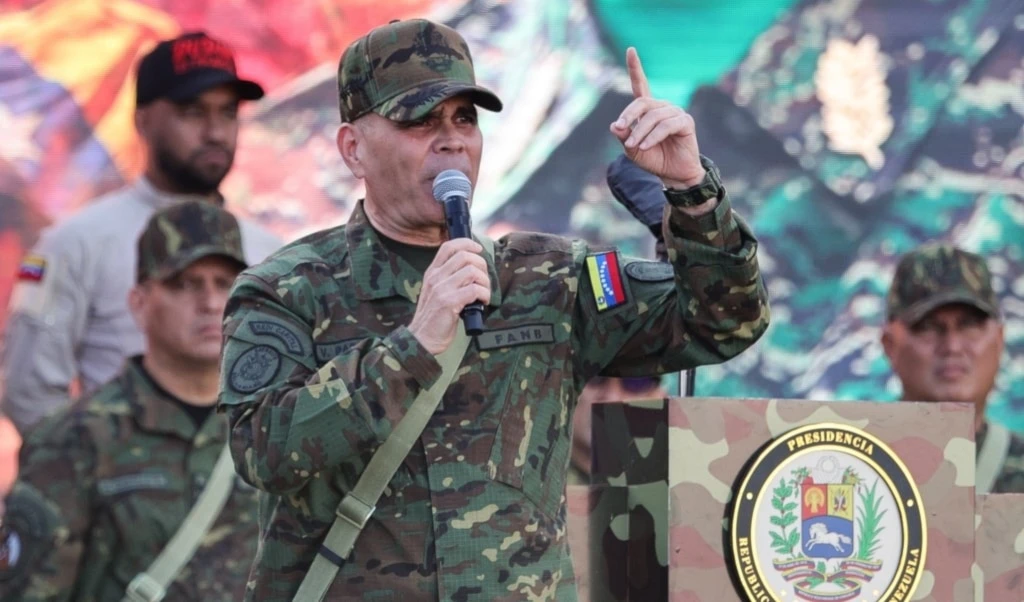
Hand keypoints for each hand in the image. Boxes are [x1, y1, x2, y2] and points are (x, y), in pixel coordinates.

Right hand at [408, 239, 490, 353]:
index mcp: (432, 273)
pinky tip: (483, 302)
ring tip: (484, 294)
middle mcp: (435, 278)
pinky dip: (485, 294)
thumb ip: (448, 280)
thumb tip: (472, 271)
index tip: (478, 249)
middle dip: (482, 266)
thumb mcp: (435, 293)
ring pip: (472, 271)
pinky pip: (475, 289)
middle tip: (484, 280)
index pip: (449, 246)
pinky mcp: (449, 302)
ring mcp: (442, 289)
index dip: (467, 243)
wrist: (421, 339)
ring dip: (485, 282)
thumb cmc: (433, 319)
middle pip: (465, 256)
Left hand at [610, 48, 705, 188]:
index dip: (635, 68)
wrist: (673, 174)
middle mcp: (662, 107)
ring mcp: (675, 113)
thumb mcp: (632, 149)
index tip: (630, 49)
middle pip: (642, 103)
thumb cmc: (653, 159)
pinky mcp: (685, 122)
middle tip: (621, 130)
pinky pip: (666, 125)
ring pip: (653, 117)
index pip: (640, 85)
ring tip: (634, 147)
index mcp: (648, 109)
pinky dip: (653, 137)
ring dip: (640, 132)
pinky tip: (644, 147)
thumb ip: (624, 136)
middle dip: (629, 116)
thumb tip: (614, 125)